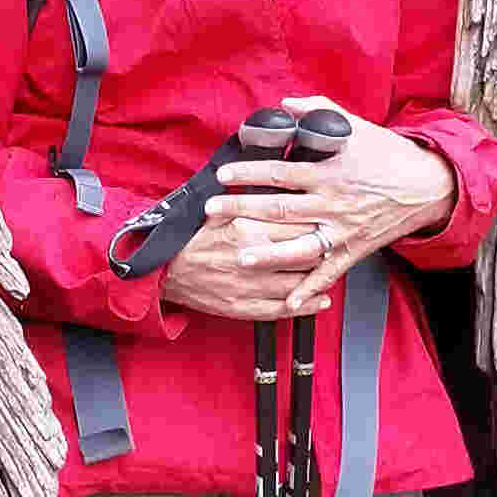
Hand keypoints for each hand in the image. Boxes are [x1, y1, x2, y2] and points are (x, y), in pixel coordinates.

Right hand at [164, 201, 340, 320]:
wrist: (165, 271)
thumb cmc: (191, 239)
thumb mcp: (218, 211)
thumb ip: (247, 202)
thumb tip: (274, 187)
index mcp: (246, 229)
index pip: (294, 223)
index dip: (313, 220)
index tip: (323, 217)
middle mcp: (251, 258)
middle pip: (302, 252)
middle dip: (321, 247)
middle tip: (332, 242)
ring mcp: (249, 286)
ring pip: (298, 282)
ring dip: (318, 277)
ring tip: (331, 270)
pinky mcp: (245, 307)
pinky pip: (284, 309)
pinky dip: (306, 305)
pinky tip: (320, 300)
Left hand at [203, 96, 456, 296]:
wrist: (427, 184)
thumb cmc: (388, 154)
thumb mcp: (355, 126)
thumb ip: (318, 111)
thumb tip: (284, 104)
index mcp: (329, 171)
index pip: (280, 172)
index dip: (249, 172)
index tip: (224, 174)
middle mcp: (332, 202)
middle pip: (280, 208)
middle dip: (242, 210)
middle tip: (212, 212)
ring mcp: (342, 229)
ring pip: (299, 245)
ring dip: (269, 253)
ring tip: (240, 256)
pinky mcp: (354, 249)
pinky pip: (329, 272)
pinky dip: (310, 288)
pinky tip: (289, 301)